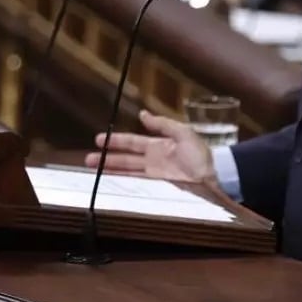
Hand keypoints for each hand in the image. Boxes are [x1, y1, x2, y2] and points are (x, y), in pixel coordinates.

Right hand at [84, 109, 216, 183]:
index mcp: (158, 145)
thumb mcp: (182, 133)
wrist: (214, 176)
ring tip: (93, 171)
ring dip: (110, 171)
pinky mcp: (157, 186)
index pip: (132, 142)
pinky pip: (137, 184)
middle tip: (87, 159)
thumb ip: (162, 124)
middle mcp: (153, 160)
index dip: (116, 141)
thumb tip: (143, 114)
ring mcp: (154, 174)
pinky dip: (124, 182)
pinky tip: (111, 182)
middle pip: (125, 158)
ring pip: (127, 171)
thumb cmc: (201, 154)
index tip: (98, 140)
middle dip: (106, 158)